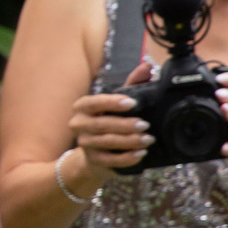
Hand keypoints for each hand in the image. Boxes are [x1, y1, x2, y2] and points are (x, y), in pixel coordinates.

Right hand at [66, 59, 154, 182]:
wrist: (96, 156)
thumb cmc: (108, 123)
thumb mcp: (117, 103)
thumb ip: (131, 84)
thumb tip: (146, 66)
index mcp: (83, 107)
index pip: (94, 102)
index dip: (112, 102)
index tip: (132, 103)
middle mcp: (78, 124)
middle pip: (102, 124)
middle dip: (125, 125)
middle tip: (145, 125)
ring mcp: (84, 144)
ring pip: (107, 142)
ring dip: (130, 141)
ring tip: (148, 139)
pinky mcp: (93, 161)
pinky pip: (111, 160)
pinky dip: (127, 158)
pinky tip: (141, 153)